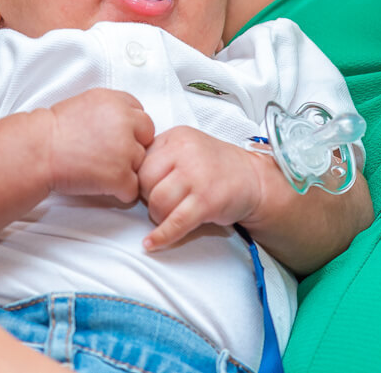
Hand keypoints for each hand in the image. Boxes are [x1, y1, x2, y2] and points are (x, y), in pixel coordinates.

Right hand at [43, 88, 154, 202]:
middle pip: (147, 135)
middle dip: (134, 146)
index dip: (130, 128)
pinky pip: (132, 189)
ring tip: (99, 169)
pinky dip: (120, 192)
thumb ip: (109, 109)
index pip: (140, 113)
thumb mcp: (84, 104)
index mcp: (115, 102)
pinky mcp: (121, 176)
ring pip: (141, 163)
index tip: (116, 136)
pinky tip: (100, 185)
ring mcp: (126, 150)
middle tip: (110, 155)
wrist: (37, 152)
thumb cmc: (52, 132)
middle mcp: (125, 122)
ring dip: (126, 170)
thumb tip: (123, 119)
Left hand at [137, 126, 266, 250]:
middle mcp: (186, 152)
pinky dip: (161, 236)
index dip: (141, 180)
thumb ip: (159, 155)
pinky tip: (151, 243)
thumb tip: (126, 178)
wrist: (253, 179)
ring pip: (158, 203)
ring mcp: (197, 176)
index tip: (149, 189)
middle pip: (145, 183)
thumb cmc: (215, 166)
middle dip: (148, 198)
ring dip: (157, 216)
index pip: (140, 161)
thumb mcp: (186, 147)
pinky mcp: (207, 201)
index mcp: (176, 137)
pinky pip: (175, 223)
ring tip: (169, 214)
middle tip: (163, 201)